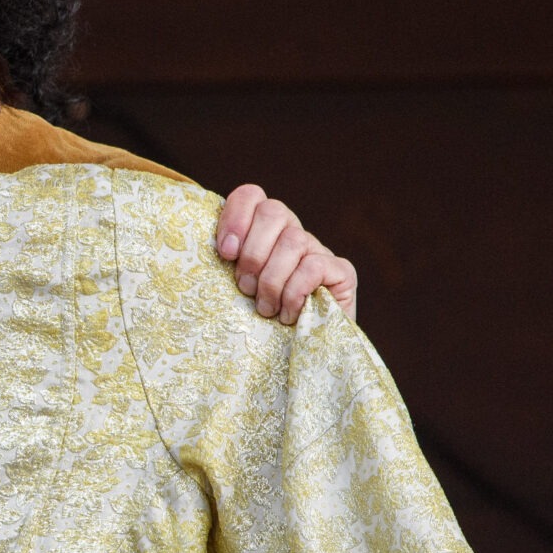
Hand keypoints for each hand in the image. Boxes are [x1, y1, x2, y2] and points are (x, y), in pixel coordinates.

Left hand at [215, 185, 357, 322]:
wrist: (300, 357)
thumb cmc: (258, 326)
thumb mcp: (234, 291)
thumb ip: (225, 265)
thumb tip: (211, 248)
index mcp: (263, 231)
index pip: (251, 196)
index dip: (235, 217)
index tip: (225, 253)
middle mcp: (292, 233)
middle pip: (273, 211)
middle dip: (253, 253)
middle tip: (244, 288)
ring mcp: (319, 250)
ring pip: (293, 241)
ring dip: (272, 280)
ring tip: (265, 309)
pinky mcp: (342, 272)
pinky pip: (313, 266)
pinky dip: (294, 293)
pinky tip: (288, 315)